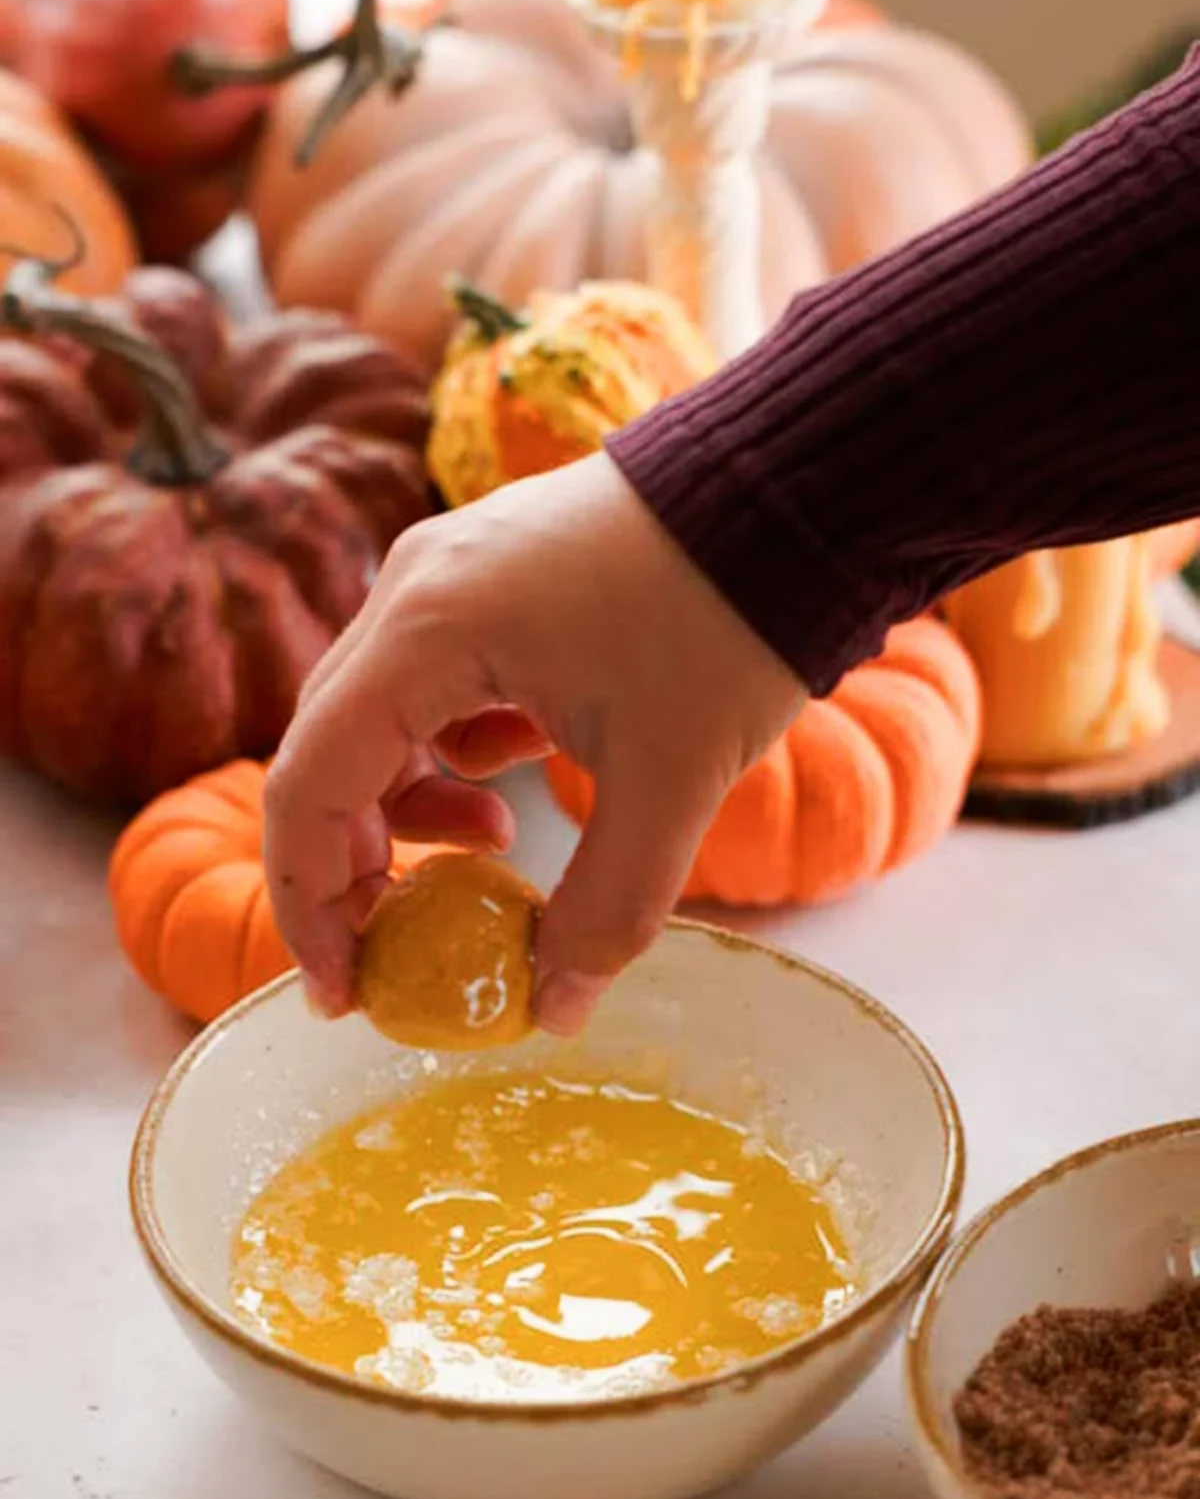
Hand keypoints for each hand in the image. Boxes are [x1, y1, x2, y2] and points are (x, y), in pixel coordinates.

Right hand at [264, 451, 806, 1035]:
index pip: (307, 788)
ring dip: (413, 804)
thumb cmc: (730, 617)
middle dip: (357, 863)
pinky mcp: (494, 578)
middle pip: (329, 752)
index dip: (311, 905)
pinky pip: (433, 683)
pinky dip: (456, 749)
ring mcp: (451, 576)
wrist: (800, 486)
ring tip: (493, 846)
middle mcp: (413, 592)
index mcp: (426, 633)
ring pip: (382, 718)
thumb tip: (553, 1012)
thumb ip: (607, 910)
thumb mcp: (672, 784)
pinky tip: (523, 775)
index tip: (346, 992)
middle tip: (404, 944)